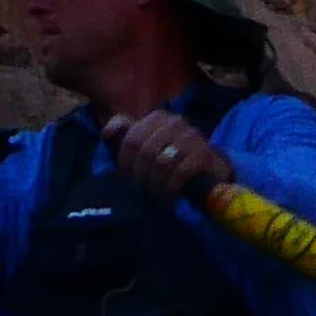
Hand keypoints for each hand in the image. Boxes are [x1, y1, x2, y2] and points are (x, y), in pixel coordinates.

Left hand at [107, 105, 230, 204]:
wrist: (208, 172)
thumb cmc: (170, 160)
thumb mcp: (144, 147)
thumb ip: (124, 134)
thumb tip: (108, 132)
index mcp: (157, 118)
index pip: (131, 139)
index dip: (125, 163)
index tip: (125, 181)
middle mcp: (175, 122)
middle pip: (145, 151)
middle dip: (140, 177)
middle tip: (141, 192)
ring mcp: (192, 136)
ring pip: (162, 162)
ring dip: (155, 185)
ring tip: (154, 197)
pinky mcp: (204, 154)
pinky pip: (180, 172)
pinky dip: (170, 188)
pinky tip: (168, 198)